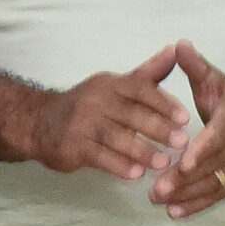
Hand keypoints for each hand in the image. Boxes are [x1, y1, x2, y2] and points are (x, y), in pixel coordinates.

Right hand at [27, 44, 188, 181]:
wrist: (39, 122)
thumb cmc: (88, 106)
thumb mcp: (116, 86)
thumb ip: (147, 74)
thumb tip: (175, 50)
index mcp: (110, 84)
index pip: (139, 89)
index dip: (163, 103)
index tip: (185, 118)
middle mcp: (95, 100)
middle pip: (130, 114)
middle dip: (158, 128)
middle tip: (182, 143)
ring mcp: (81, 123)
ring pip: (116, 137)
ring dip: (141, 151)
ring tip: (164, 164)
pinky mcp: (71, 145)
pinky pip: (98, 156)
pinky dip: (118, 165)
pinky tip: (135, 175)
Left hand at [150, 40, 224, 218]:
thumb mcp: (215, 80)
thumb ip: (195, 66)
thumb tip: (179, 44)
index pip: (216, 138)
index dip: (200, 152)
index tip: (181, 162)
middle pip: (210, 168)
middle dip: (183, 180)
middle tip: (156, 189)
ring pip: (211, 185)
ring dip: (185, 196)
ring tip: (157, 201)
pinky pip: (216, 196)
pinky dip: (196, 206)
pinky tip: (174, 213)